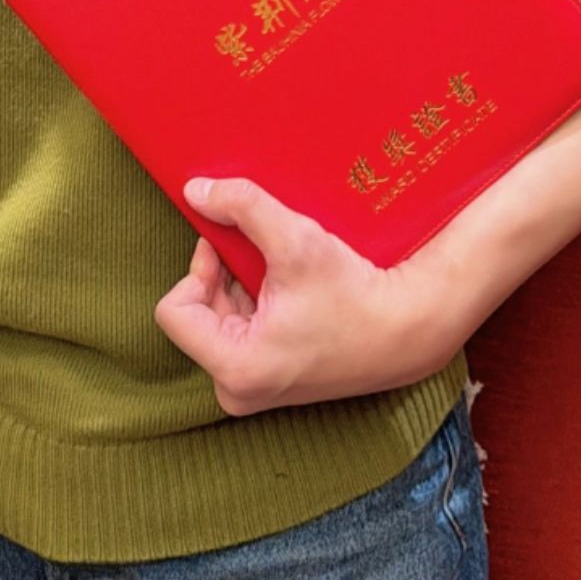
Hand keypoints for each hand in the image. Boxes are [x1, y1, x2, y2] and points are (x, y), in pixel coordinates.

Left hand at [153, 177, 459, 416]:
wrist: (407, 329)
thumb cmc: (353, 293)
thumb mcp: (295, 240)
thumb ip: (240, 207)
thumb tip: (193, 190)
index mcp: (236, 368)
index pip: (174, 311)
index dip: (196, 270)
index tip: (227, 247)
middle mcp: (238, 390)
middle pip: (195, 314)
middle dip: (219, 277)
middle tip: (256, 253)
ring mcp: (254, 389)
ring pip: (216, 321)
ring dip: (237, 287)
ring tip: (278, 272)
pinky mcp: (270, 381)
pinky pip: (238, 333)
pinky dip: (253, 303)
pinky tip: (286, 288)